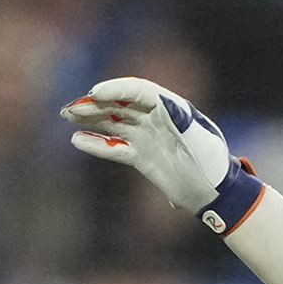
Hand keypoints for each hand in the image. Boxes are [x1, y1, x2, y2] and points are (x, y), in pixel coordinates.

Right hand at [62, 77, 233, 212]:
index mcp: (171, 107)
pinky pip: (115, 148)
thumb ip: (181, 121)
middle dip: (96, 104)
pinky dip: (97, 144)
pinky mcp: (142, 157)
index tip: (95, 93)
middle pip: (121, 104)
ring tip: (68, 116)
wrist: (214, 193)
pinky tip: (78, 140)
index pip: (137, 91)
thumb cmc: (211, 163)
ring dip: (91, 119)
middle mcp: (156, 118)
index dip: (116, 90)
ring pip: (114, 123)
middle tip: (72, 107)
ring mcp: (147, 137)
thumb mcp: (200, 140)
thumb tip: (163, 101)